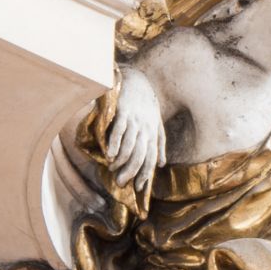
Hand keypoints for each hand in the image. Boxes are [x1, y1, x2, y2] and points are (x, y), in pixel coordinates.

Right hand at [99, 69, 162, 194]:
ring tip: (112, 169)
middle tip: (120, 183)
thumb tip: (162, 164)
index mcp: (153, 134)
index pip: (151, 158)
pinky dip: (114, 144)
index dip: (145, 174)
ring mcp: (135, 120)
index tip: (138, 188)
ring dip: (121, 160)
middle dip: (131, 171)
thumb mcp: (157, 124)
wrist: (137, 81)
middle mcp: (146, 129)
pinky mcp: (123, 111)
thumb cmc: (146, 105)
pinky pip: (119, 130)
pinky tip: (108, 155)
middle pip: (141, 155)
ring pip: (130, 145)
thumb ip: (159, 144)